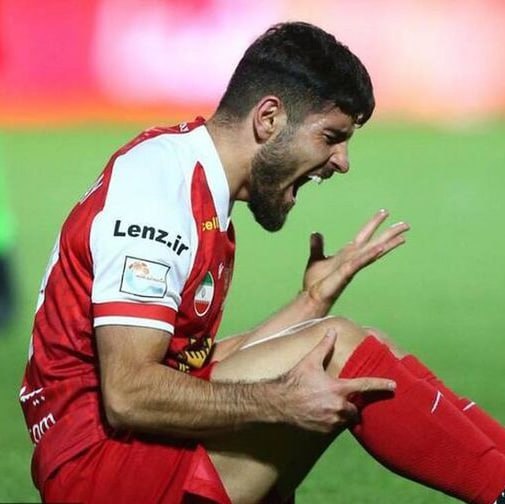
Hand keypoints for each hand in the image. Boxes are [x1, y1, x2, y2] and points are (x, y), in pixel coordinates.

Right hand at [279, 330, 395, 432]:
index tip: (394, 386)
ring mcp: (331, 421)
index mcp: (338, 389)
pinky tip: (321, 412)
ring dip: (343, 413)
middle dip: (352, 403)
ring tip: (330, 405)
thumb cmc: (294, 380)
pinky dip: (333, 420)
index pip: (365, 386)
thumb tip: (332, 330)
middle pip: (356, 408)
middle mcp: (338, 407)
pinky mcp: (324, 431)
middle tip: (341, 397)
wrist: (278, 402)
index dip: (381, 385)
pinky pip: (335, 427)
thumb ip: (324, 346)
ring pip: (347, 418)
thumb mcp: (310, 361)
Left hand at [303, 209, 408, 310]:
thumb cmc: (316, 281)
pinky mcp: (347, 272)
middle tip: (405, 224)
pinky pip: (360, 261)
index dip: (373, 223)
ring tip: (402, 236)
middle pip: (375, 242)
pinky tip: (381, 248)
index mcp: (347, 253)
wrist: (312, 297)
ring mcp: (352, 265)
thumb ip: (318, 246)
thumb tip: (315, 233)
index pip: (364, 235)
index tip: (384, 212)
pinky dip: (370, 254)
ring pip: (373, 251)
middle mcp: (353, 258)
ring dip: (387, 243)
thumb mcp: (316, 258)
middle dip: (389, 233)